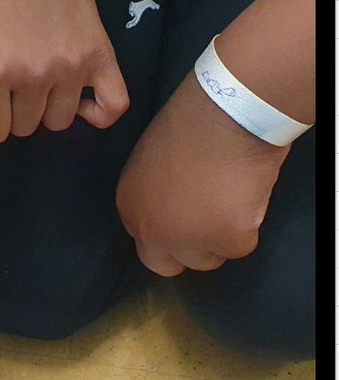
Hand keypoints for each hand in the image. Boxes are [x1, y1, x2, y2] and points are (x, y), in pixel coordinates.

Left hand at [0, 0, 127, 141]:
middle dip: (16, 114)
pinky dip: (100, 113)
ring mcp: (69, 69)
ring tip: (43, 85)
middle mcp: (31, 76)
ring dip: (49, 110)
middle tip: (15, 88)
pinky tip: (83, 101)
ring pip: (59, 122)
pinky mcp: (100, 58)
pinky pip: (112, 106)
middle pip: (25, 129)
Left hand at [116, 77, 288, 275]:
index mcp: (130, 206)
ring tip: (231, 200)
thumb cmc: (192, 126)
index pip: (146, 240)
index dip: (169, 231)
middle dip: (188, 251)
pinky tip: (246, 194)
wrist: (226, 115)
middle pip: (167, 264)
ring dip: (221, 237)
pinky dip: (249, 224)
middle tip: (211, 225)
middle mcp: (151, 230)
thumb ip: (156, 193)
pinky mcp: (225, 239)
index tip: (188, 218)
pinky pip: (241, 245)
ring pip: (208, 259)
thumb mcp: (152, 163)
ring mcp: (187, 240)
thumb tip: (173, 205)